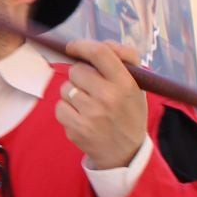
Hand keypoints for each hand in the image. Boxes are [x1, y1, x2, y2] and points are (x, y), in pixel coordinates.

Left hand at [55, 40, 148, 170]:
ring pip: (65, 87)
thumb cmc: (129, 113)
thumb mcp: (137, 85)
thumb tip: (102, 43)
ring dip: (73, 92)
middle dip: (80, 75)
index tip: (73, 47)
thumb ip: (125, 59)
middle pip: (76, 70)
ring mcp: (91, 114)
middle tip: (91, 87)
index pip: (99, 53)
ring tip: (88, 104)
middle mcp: (108, 97)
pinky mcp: (76, 129)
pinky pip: (59, 106)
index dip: (82, 46)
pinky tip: (80, 116)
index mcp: (125, 83)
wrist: (125, 153)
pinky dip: (67, 109)